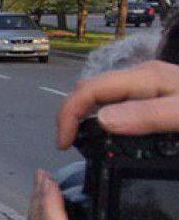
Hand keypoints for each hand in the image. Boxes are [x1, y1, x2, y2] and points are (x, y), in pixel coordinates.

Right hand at [57, 60, 178, 147]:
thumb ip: (148, 115)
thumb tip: (102, 120)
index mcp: (146, 78)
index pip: (91, 89)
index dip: (69, 114)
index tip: (64, 143)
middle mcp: (142, 76)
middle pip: (90, 89)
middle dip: (71, 115)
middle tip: (70, 144)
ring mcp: (148, 82)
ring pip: (102, 94)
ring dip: (84, 115)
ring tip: (83, 140)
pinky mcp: (154, 91)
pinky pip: (117, 100)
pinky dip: (102, 116)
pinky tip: (107, 131)